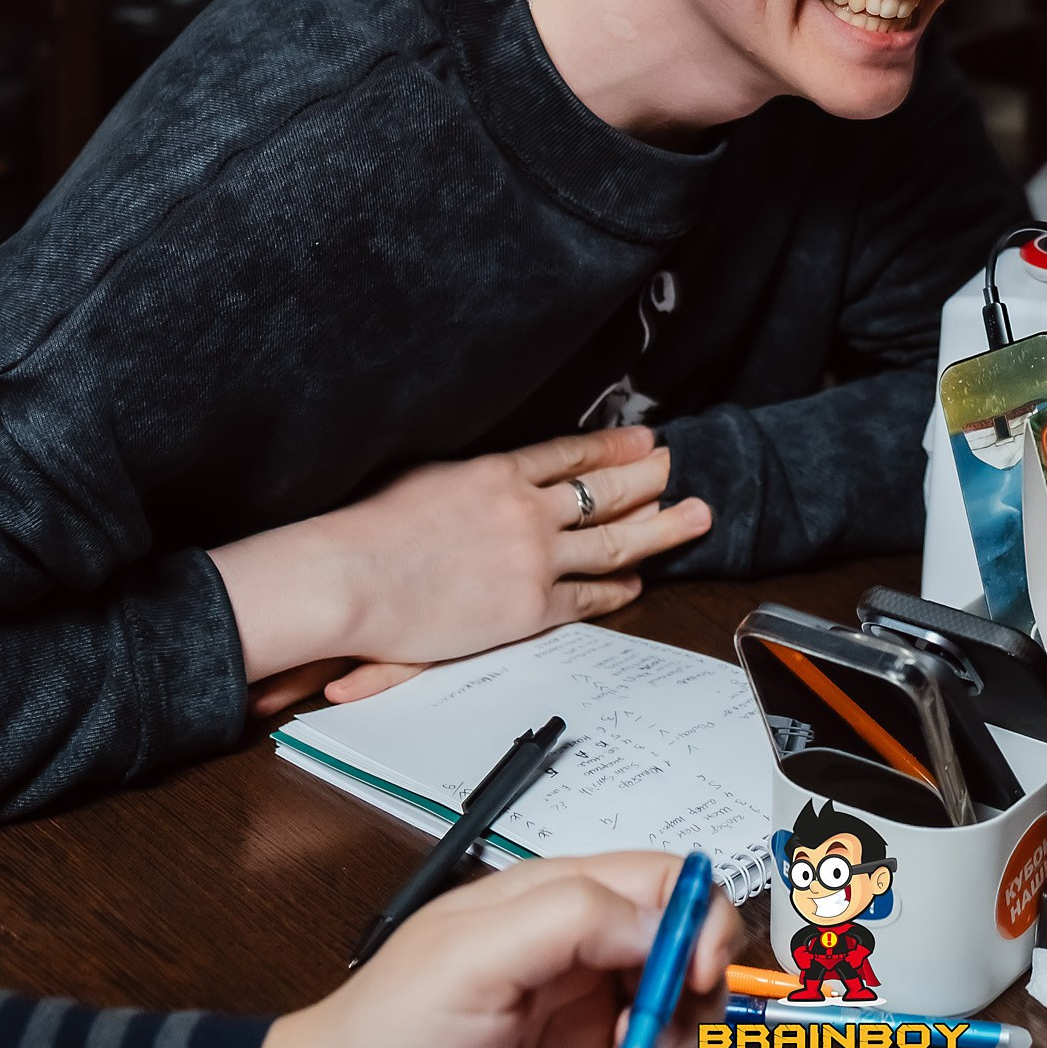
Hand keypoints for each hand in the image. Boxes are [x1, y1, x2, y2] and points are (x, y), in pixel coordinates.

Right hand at [212, 425, 710, 689]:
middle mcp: (527, 510)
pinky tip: (636, 582)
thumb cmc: (368, 531)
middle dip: (648, 477)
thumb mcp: (424, 477)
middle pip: (605, 491)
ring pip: (614, 540)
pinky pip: (587, 597)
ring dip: (659, 526)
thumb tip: (493, 475)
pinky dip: (616, 588)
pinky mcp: (529, 608)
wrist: (353, 580)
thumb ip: (468, 477)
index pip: (571, 454)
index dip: (612, 446)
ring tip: (693, 514)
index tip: (642, 439)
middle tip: (676, 468)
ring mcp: (533, 559)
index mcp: (498, 471)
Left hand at [247, 852, 737, 1047]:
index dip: (698, 915)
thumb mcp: (468, 958)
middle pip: (684, 961)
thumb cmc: (379, 1039)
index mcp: (556, 908)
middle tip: (643, 1031)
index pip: (661, 883)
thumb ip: (568, 919)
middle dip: (683, 999)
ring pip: (676, 1037)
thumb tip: (658, 918)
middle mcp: (580, 968)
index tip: (697, 965)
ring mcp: (583, 1039)